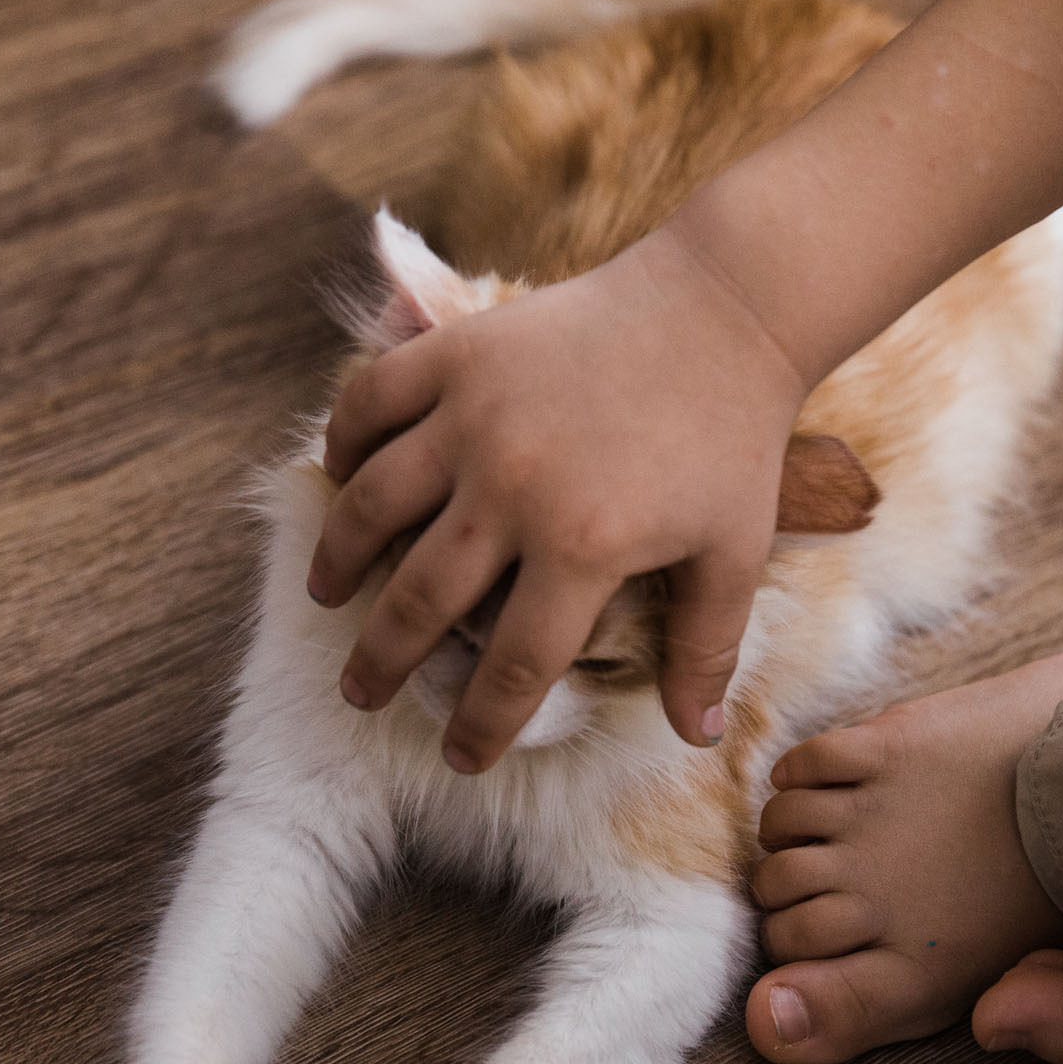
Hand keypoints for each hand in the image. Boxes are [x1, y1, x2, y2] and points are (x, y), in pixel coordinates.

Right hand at [311, 219, 809, 770]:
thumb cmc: (732, 439)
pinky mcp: (457, 353)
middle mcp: (511, 488)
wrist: (723, 306)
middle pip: (421, 600)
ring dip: (340, 560)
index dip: (481, 725)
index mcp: (582, 548)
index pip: (513, 666)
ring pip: (372, 505)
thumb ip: (705, 649)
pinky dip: (344, 445)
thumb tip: (694, 739)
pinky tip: (341, 480)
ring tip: (330, 595)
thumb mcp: (732, 553)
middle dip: (383, 661)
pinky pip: (369, 404)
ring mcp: (473, 416)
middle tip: (361, 692)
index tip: (459, 758)